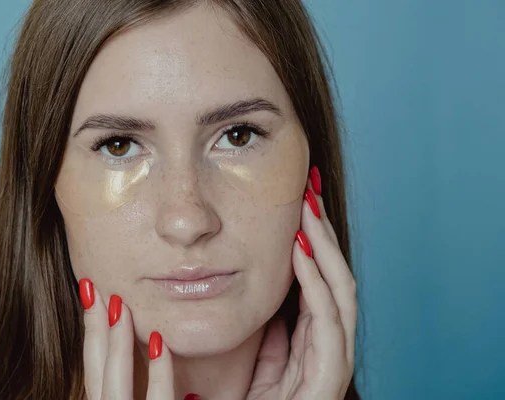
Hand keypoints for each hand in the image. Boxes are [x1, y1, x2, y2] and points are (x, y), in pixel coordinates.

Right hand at [79, 282, 174, 398]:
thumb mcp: (155, 396)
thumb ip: (151, 383)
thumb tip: (160, 345)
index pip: (94, 368)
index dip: (91, 331)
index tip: (90, 292)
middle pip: (95, 370)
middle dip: (94, 328)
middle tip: (91, 286)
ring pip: (115, 383)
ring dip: (117, 343)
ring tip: (119, 306)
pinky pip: (158, 399)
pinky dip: (159, 374)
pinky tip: (160, 344)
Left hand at [247, 167, 356, 398]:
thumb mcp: (259, 362)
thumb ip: (272, 334)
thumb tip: (276, 302)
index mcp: (312, 343)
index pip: (320, 283)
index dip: (313, 243)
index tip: (300, 203)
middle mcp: (328, 350)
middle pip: (335, 281)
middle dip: (324, 236)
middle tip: (308, 193)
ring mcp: (331, 366)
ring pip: (339, 296)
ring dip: (325, 250)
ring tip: (308, 211)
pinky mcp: (326, 383)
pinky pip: (327, 326)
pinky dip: (317, 286)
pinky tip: (302, 253)